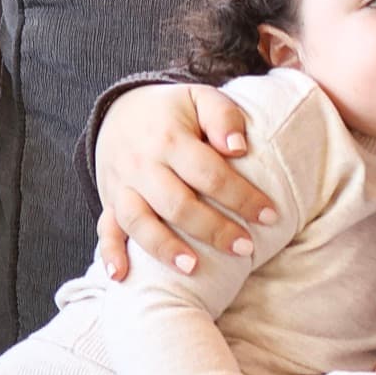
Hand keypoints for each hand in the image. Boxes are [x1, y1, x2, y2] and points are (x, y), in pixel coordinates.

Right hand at [94, 83, 276, 281]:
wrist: (120, 109)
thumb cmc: (175, 110)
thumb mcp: (201, 98)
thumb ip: (223, 117)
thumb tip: (238, 148)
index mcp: (170, 139)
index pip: (210, 173)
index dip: (241, 197)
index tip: (270, 215)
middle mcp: (142, 165)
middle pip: (177, 204)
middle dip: (213, 229)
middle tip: (245, 247)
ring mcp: (122, 186)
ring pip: (139, 221)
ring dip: (165, 248)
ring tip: (193, 268)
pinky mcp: (109, 201)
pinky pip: (105, 230)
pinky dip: (109, 254)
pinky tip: (122, 276)